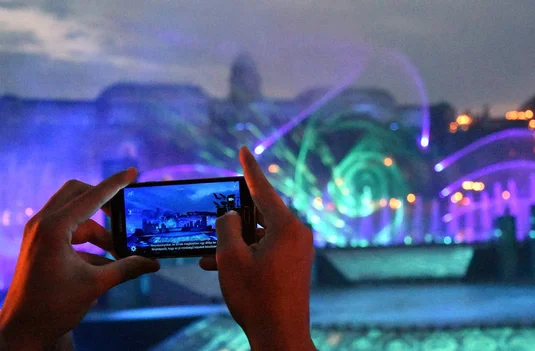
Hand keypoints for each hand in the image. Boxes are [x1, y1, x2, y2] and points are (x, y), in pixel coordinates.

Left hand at [0, 169, 159, 349]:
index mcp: (54, 228)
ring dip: (99, 228)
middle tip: (125, 213)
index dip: (115, 184)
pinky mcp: (40, 243)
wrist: (23, 329)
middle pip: (78, 193)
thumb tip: (154, 263)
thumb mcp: (96, 284)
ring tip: (119, 251)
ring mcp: (39, 233)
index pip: (91, 196)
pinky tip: (105, 260)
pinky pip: (69, 229)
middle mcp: (43, 224)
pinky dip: (88, 240)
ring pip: (76, 213)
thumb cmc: (53, 306)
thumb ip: (127, 267)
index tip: (132, 172)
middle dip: (104, 201)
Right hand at [200, 147, 316, 350]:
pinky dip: (247, 253)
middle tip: (215, 221)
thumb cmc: (256, 297)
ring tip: (210, 255)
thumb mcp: (231, 258)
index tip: (244, 149)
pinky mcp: (295, 263)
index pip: (263, 189)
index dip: (249, 168)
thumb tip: (230, 216)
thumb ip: (226, 227)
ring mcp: (298, 250)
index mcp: (287, 226)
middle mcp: (297, 233)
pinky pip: (267, 248)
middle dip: (233, 219)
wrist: (280, 335)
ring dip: (235, 242)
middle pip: (260, 213)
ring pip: (260, 234)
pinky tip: (222, 265)